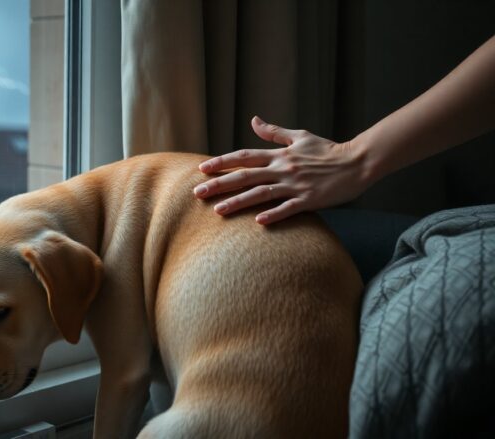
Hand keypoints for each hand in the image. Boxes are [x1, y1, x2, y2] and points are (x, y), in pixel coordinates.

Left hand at [194, 116, 369, 224]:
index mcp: (279, 154)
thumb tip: (254, 120)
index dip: (222, 162)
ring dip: (239, 202)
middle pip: (245, 176)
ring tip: (218, 211)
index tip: (201, 169)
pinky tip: (258, 222)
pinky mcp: (309, 199)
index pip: (244, 157)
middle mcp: (283, 168)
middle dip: (220, 184)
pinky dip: (274, 214)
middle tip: (197, 193)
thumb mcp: (300, 136)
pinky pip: (288, 208)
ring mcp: (295, 185)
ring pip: (261, 194)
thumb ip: (274, 131)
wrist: (357, 162)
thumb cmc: (327, 150)